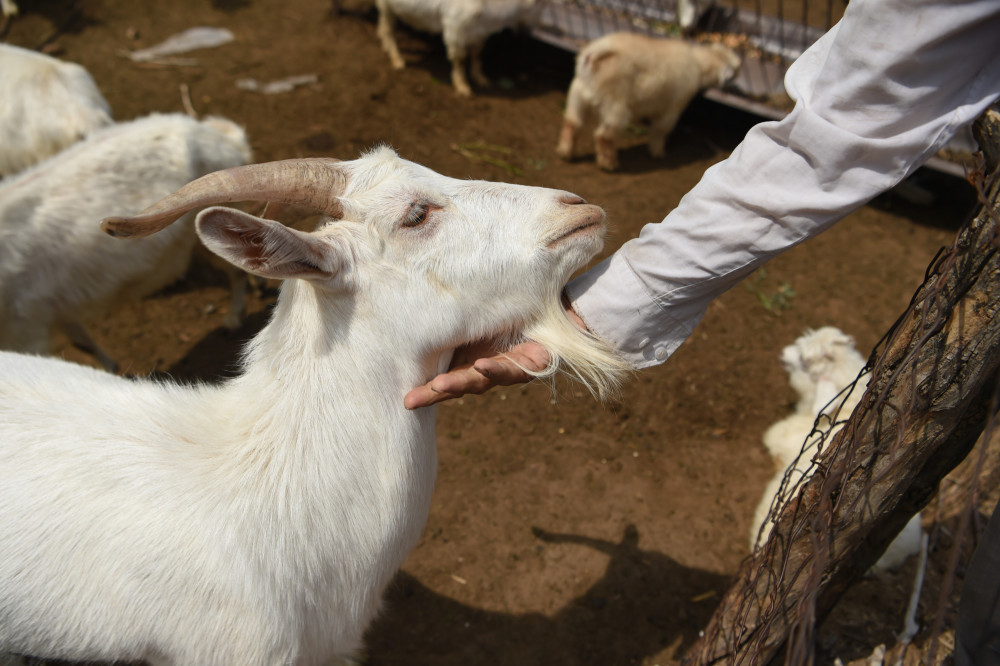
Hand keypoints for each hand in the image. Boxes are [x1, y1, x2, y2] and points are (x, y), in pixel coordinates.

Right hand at [403, 304, 587, 409]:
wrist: (560, 299)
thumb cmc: (516, 298)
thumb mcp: (482, 302)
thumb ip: (458, 304)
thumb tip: (416, 287)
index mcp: (471, 354)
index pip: (445, 373)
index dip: (426, 385)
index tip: (404, 395)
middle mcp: (488, 365)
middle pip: (458, 384)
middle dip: (434, 393)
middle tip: (410, 401)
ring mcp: (510, 367)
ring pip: (481, 381)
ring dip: (460, 384)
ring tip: (440, 387)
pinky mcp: (534, 365)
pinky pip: (512, 369)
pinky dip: (496, 368)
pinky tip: (481, 365)